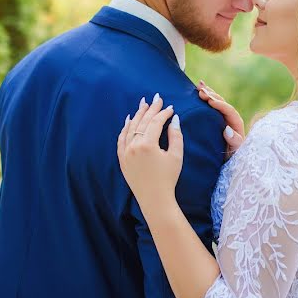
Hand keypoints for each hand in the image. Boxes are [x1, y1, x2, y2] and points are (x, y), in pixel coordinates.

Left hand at [117, 94, 182, 213]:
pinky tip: (129, 120)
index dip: (163, 113)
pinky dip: (125, 128)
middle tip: (156, 99)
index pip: (155, 122)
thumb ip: (175, 135)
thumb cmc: (168, 178)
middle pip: (142, 122)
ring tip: (143, 104)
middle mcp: (133, 146)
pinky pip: (121, 139)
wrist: (155, 198)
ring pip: (130, 128)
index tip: (171, 108)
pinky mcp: (122, 159)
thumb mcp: (176, 156)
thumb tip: (174, 119)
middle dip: (150, 109)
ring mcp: (125, 153)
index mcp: (147, 145)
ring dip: (137, 115)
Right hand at [197, 80, 244, 157]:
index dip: (220, 105)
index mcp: (236, 123)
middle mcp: (230, 117)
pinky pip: (211, 104)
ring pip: (216, 101)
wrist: (227, 158)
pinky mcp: (215, 117)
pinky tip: (199, 88)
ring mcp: (223, 116)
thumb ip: (235, 140)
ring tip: (199, 85)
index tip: (210, 101)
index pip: (229, 110)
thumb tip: (228, 129)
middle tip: (201, 90)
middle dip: (212, 95)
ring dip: (208, 92)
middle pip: (222, 103)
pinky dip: (206, 96)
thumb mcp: (235, 150)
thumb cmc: (232, 155)